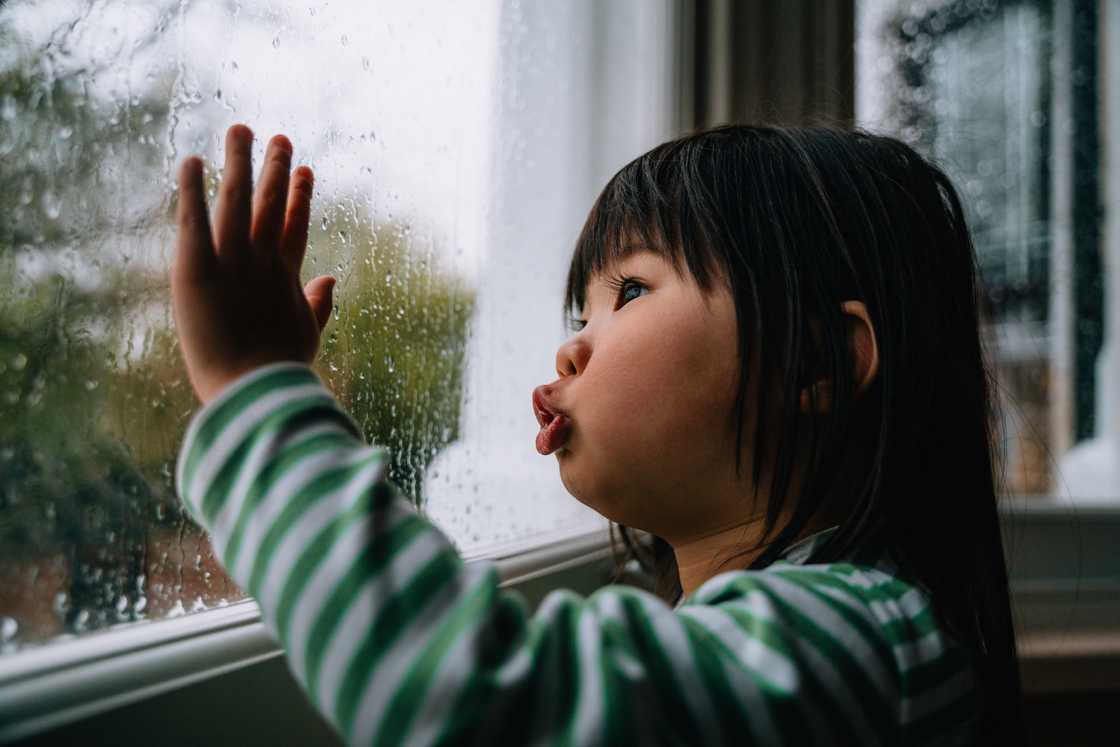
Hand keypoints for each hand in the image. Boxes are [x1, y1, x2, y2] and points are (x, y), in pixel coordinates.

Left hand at [171, 124, 335, 404]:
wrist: (255, 390)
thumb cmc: (281, 374)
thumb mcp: (307, 337)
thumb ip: (319, 304)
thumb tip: (331, 278)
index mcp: (286, 277)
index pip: (295, 227)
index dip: (301, 197)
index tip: (307, 170)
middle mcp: (262, 260)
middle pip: (271, 203)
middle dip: (276, 168)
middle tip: (279, 137)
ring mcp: (232, 261)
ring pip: (237, 200)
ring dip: (240, 162)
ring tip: (241, 130)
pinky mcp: (197, 269)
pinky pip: (194, 219)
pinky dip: (193, 189)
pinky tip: (193, 160)